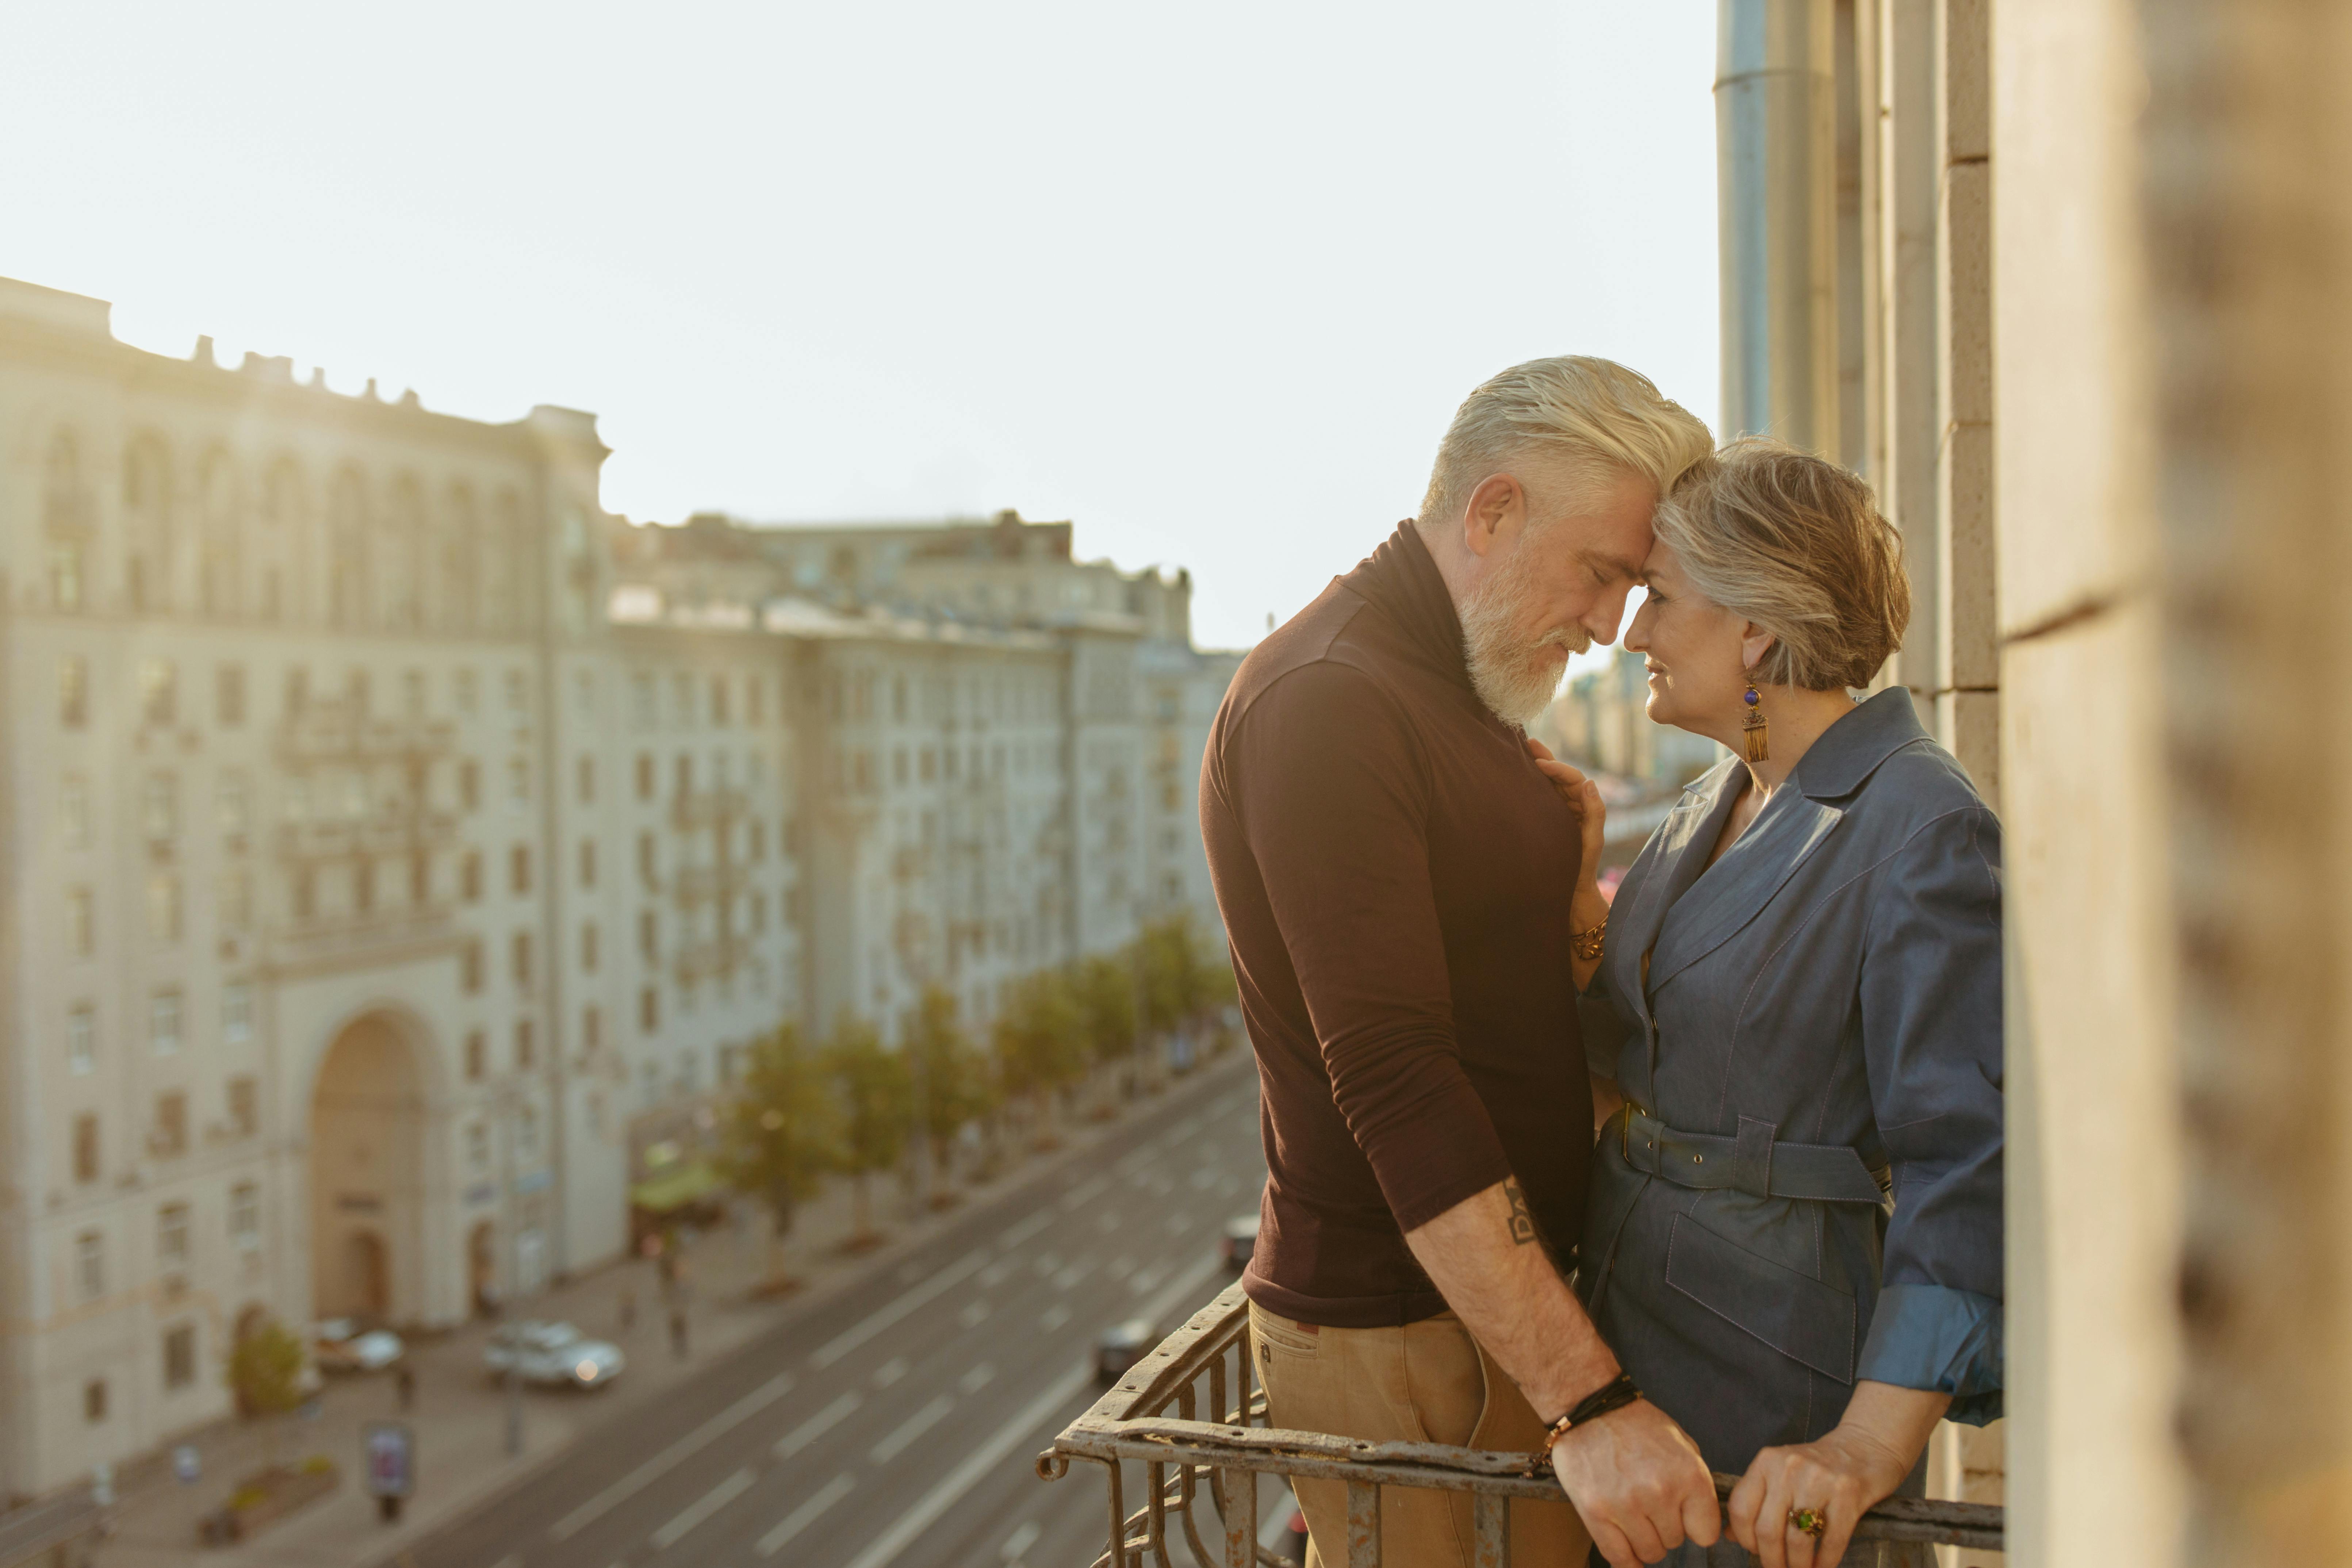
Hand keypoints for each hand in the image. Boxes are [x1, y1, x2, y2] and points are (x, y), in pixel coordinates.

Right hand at [1526, 739, 1605, 893]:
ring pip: (1548, 785)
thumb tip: (1590, 782)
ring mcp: (1558, 815)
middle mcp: (1572, 807)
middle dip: (1545, 759)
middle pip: (1559, 777)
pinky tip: (1518, 776)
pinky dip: (1530, 785)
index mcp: (1585, 808)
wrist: (1569, 895)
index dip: (1558, 768)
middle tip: (1527, 742)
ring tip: (1521, 750)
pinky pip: (1539, 799)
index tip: (1539, 763)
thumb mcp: (1592, 841)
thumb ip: (1595, 813)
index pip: (1574, 780)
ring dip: (1536, 768)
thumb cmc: (1582, 870)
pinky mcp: (1545, 823)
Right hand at [1549, 1398, 1720, 1567]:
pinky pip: (1618, 1557)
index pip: (1706, 1534)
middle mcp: (1660, 1492)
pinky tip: (1624, 1544)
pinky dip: (1625, 1558)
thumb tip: (1704, 1519)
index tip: (1684, 1517)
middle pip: (1674, 1542)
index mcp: (1688, 1474)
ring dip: (1644, 1539)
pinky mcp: (1595, 1512)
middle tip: (1651, 1505)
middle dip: (1665, 1527)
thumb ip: (1696, 1482)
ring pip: (1649, 1552)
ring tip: (1634, 1515)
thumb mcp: (1681, 1443)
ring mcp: (1626, 1505)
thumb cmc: (1636, 1424)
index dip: (1695, 1526)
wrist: (1589, 1407)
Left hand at [1724, 1424, 1911, 1567]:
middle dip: (1771, 1560)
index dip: (1745, 1539)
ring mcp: (1820, 1481)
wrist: (1866, 1446)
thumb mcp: (1780, 1472)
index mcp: (1766, 1461)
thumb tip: (1732, 1536)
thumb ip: (1755, 1499)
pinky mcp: (1849, 1495)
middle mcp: (1789, 1468)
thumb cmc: (1818, 1465)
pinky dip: (1825, 1562)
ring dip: (1797, 1566)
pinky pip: (1831, 1542)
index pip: (1741, 1509)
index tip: (1754, 1552)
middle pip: (1767, 1530)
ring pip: (1797, 1540)